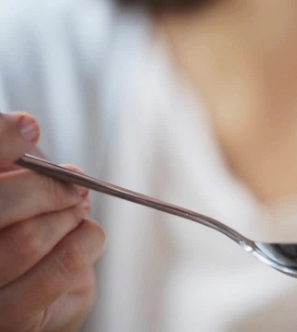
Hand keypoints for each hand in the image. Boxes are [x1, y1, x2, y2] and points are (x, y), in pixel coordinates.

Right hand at [0, 112, 105, 330]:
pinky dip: (88, 241)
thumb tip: (26, 128)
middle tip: (73, 183)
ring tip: (78, 209)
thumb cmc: (18, 229)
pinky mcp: (11, 323)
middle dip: (47, 186)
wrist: (25, 295)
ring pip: (28, 238)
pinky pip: (65, 266)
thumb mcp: (13, 194)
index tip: (30, 127)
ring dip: (69, 214)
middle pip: (1, 202)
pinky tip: (84, 237)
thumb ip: (7, 162)